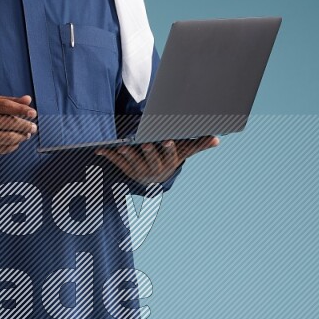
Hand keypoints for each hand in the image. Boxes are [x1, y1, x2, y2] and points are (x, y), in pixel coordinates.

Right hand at [0, 95, 37, 157]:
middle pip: (8, 123)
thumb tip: (28, 99)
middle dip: (24, 126)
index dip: (20, 109)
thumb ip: (9, 101)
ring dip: (22, 137)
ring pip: (8, 138)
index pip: (4, 106)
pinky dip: (14, 145)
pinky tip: (17, 142)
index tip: (33, 113)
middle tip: (33, 127)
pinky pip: (4, 148)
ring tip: (27, 134)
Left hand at [94, 135, 219, 183]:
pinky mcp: (126, 171)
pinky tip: (100, 150)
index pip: (169, 156)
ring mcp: (139, 171)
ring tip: (122, 146)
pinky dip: (109, 156)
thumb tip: (217, 139)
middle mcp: (154, 169)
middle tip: (144, 142)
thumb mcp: (183, 153)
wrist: (155, 178)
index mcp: (168, 163)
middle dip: (148, 151)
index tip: (166, 140)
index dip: (167, 149)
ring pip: (133, 163)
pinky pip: (117, 163)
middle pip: (151, 160)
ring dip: (127, 154)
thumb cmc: (170, 158)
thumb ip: (198, 144)